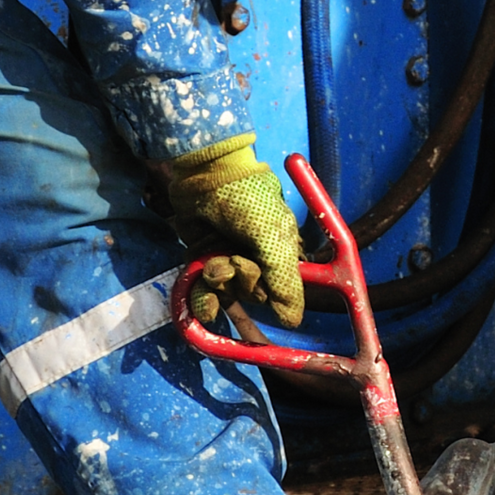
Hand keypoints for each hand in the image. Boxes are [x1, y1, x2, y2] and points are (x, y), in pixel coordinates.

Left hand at [166, 134, 306, 327]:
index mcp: (283, 253)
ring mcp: (230, 261)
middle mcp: (259, 260)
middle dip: (240, 282)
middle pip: (253, 295)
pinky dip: (202, 298)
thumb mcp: (272, 235)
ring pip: (227, 294)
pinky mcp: (204, 260)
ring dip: (218, 285)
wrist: (205, 173)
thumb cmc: (247, 198)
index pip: (282, 292)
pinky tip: (201, 294)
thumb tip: (293, 321)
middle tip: (232, 258)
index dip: (269, 292)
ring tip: (213, 262)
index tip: (255, 272)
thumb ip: (283, 278)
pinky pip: (205, 292)